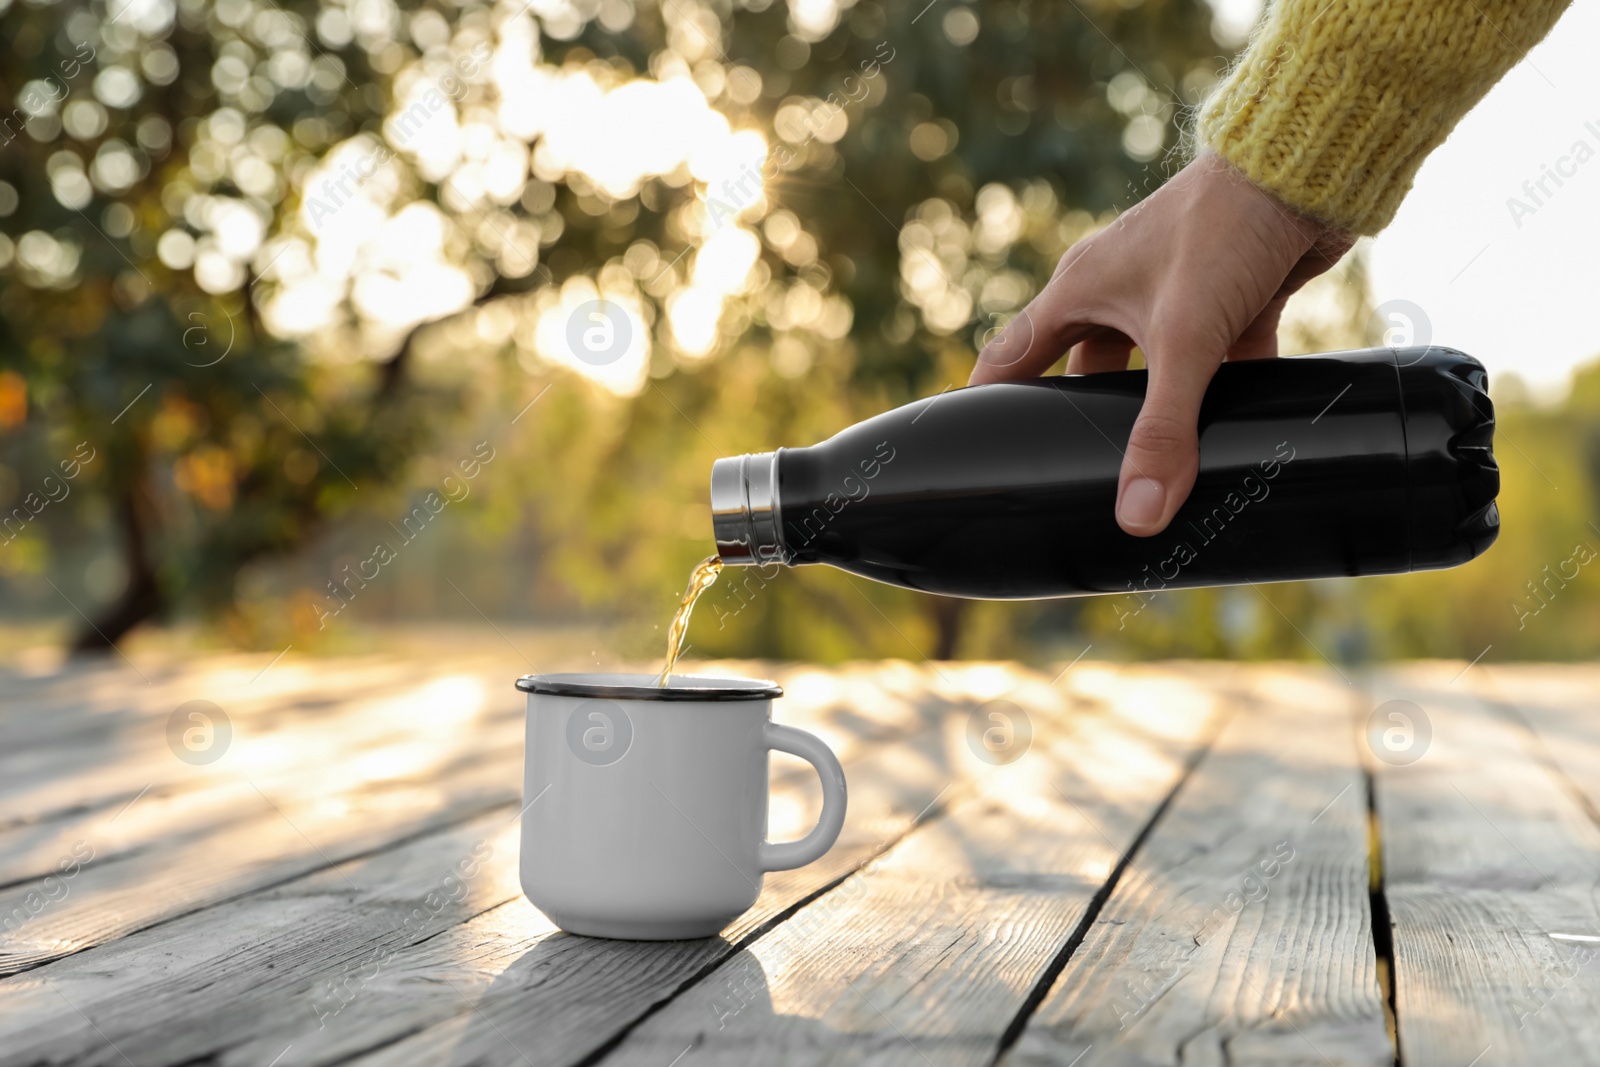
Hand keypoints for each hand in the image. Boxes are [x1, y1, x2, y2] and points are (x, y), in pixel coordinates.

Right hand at [968, 153, 1353, 536]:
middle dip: (1086, 422)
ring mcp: (1174, 297)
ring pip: (1153, 373)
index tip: (977, 451)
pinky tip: (1235, 434)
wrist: (1306, 169)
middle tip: (1080, 474)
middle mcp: (1117, 292)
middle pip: (1082, 375)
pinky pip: (1217, 363)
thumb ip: (1162, 431)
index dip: (990, 404)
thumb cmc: (1221, 229)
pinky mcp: (1229, 302)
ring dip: (1159, 410)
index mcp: (1080, 290)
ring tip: (1158, 464)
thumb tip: (1138, 515)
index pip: (1012, 358)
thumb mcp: (1183, 341)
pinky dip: (1224, 396)